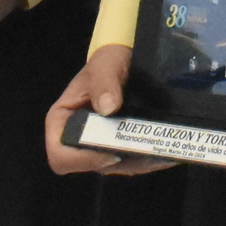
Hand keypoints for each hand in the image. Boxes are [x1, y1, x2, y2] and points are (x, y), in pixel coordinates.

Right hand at [45, 43, 169, 176]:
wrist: (126, 58)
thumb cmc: (107, 60)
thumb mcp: (105, 65)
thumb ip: (104, 83)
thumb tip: (108, 108)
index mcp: (62, 121)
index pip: (60, 156)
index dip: (83, 160)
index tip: (112, 154)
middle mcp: (77, 138)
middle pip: (91, 165)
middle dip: (119, 161)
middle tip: (146, 151)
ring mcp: (98, 144)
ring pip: (114, 167)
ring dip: (137, 163)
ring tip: (161, 153)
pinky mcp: (116, 146)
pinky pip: (129, 163)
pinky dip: (145, 160)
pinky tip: (164, 154)